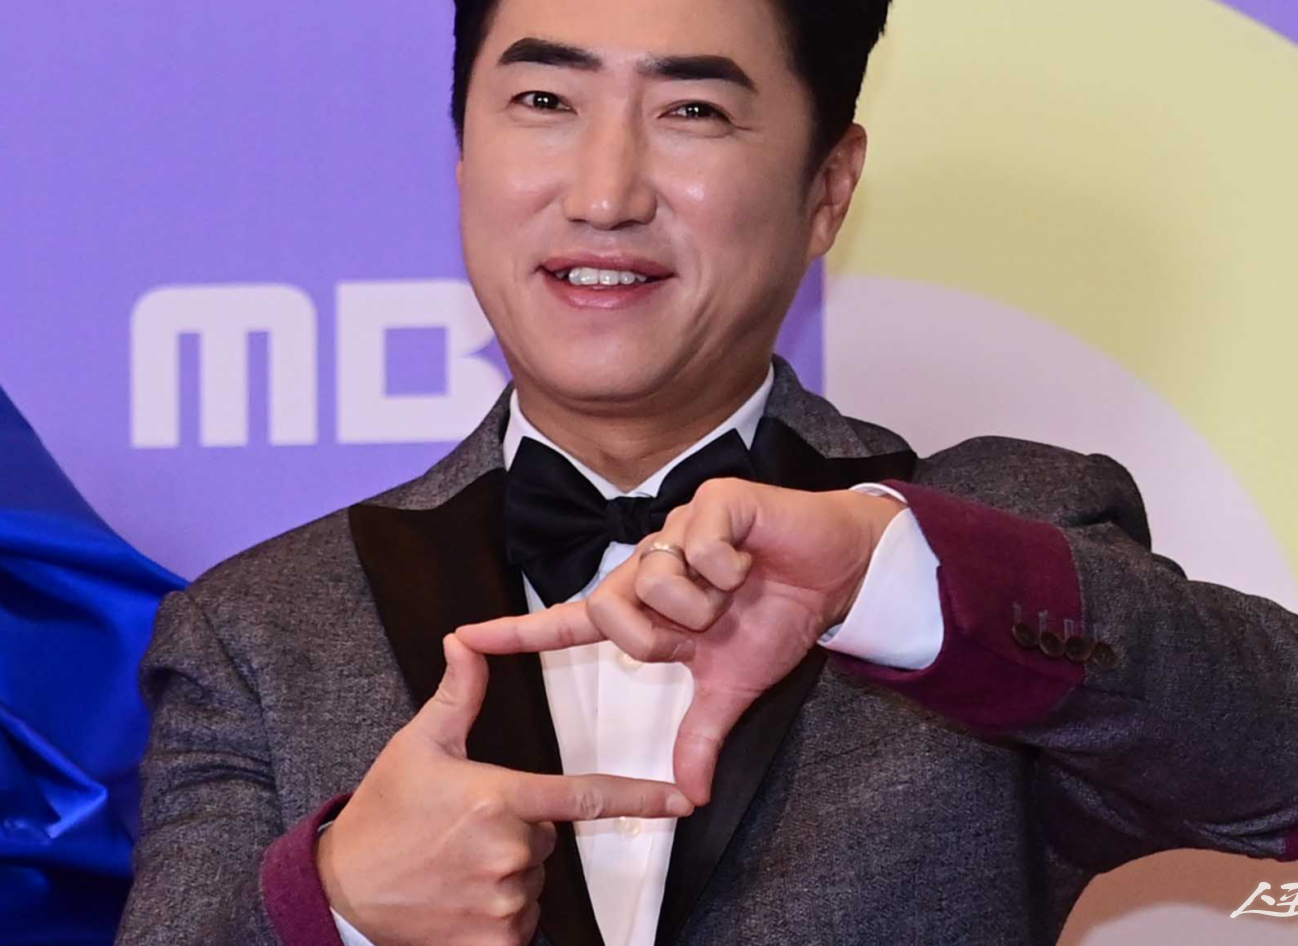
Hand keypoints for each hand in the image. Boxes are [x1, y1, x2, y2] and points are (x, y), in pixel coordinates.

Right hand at [317, 634, 692, 945]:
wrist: (342, 891)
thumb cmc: (382, 813)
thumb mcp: (417, 746)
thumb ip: (458, 696)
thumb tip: (466, 640)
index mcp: (499, 797)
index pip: (585, 796)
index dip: (641, 798)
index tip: (684, 799)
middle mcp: (509, 851)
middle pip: (547, 837)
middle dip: (521, 831)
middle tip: (465, 831)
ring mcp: (504, 903)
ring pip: (534, 881)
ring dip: (509, 874)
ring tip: (455, 867)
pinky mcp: (495, 945)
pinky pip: (521, 925)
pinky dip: (500, 914)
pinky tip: (459, 899)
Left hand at [457, 480, 904, 806]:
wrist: (837, 570)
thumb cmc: (780, 614)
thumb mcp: (733, 686)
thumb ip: (701, 734)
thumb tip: (688, 796)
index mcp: (646, 606)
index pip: (570, 622)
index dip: (515, 632)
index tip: (460, 639)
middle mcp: (649, 564)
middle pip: (612, 612)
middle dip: (664, 634)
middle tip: (711, 624)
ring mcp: (677, 529)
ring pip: (655, 582)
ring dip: (706, 602)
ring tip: (737, 587)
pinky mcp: (712, 502)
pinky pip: (698, 546)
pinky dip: (731, 564)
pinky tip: (751, 558)